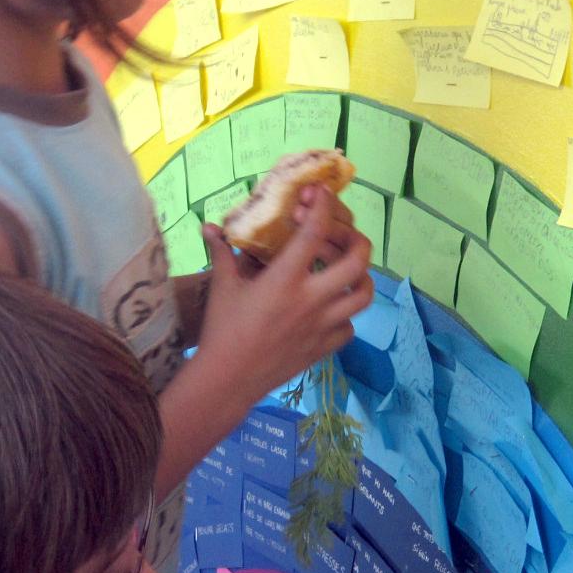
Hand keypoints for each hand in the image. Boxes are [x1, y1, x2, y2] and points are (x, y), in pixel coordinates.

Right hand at [196, 191, 373, 405]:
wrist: (228, 380)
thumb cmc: (222, 330)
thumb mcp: (223, 286)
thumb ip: (222, 252)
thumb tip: (210, 226)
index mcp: (286, 279)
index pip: (315, 231)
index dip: (323, 205)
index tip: (321, 192)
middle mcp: (312, 300)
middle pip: (357, 261)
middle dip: (356, 238)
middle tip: (343, 233)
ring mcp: (322, 325)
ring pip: (363, 294)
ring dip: (360, 276)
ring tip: (345, 269)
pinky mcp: (324, 348)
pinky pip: (350, 326)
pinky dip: (345, 313)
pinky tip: (329, 308)